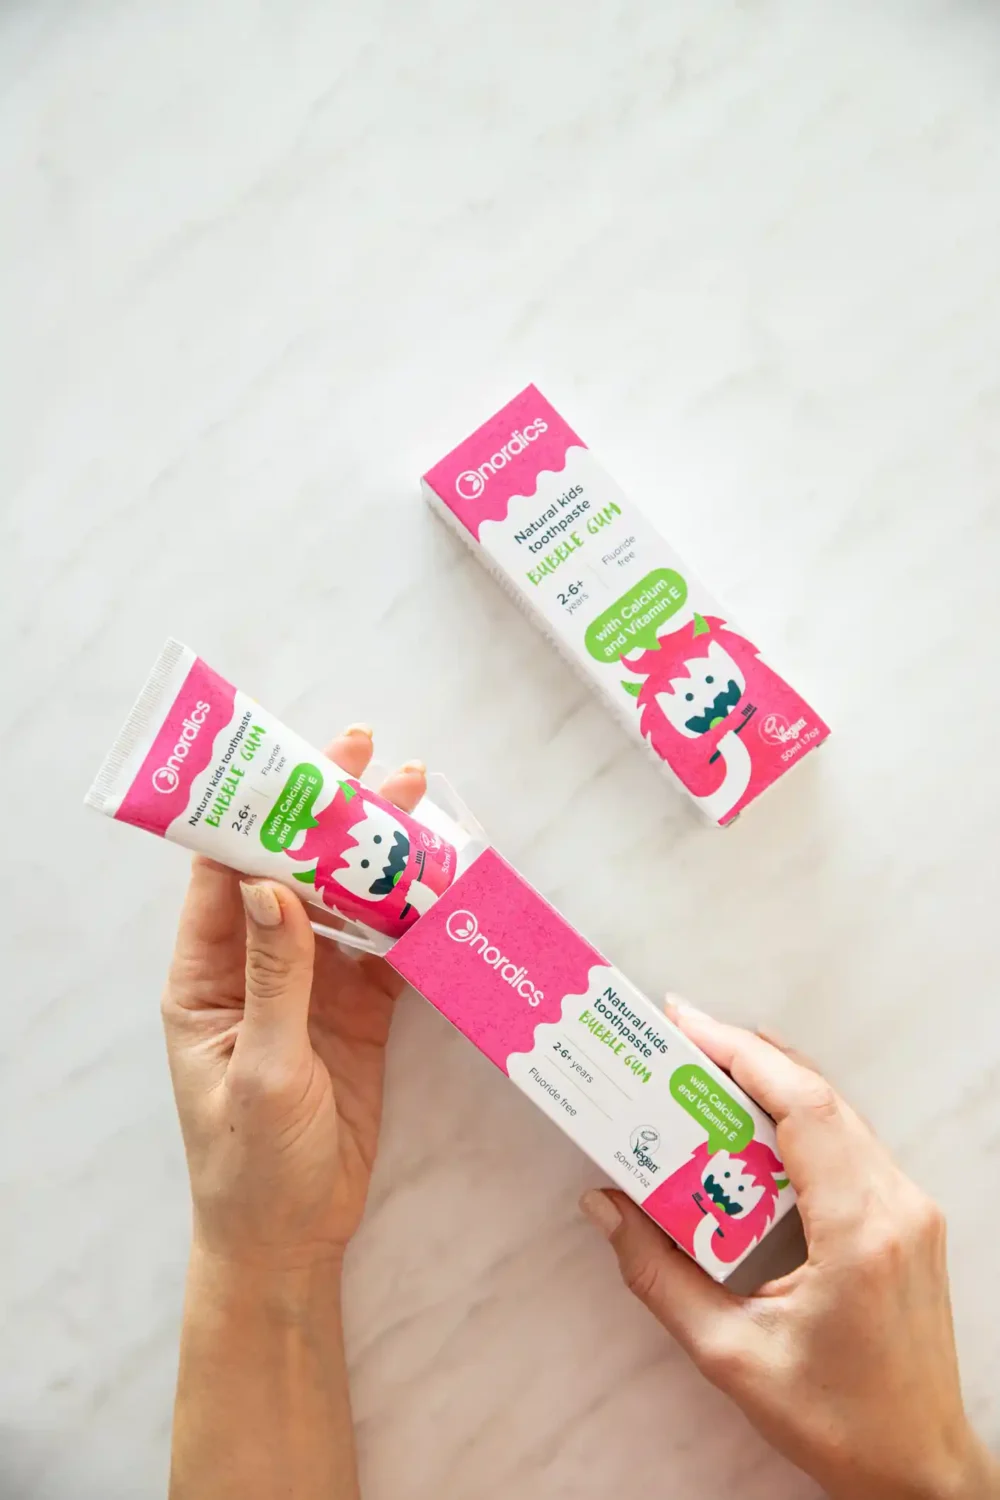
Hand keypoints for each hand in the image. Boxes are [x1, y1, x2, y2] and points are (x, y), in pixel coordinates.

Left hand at [162, 725, 423, 1271]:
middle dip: (333, 817)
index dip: (260, 814)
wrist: (293, 1240)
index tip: (300, 764)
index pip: (227, 875)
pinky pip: (386, 951)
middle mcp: (257, 969)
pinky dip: (413, 916)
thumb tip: (271, 884)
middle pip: (295, 874)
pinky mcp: (358, 1016)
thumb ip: (274, 977)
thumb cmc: (252, 1164)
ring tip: (421, 802)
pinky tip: (442, 878)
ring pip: (346, 904)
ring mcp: (312, 990)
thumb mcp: (261, 1069)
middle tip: (377, 759)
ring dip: (380, 856)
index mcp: (208, 977)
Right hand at [581, 1002, 998, 1499]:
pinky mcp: (912, 1220)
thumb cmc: (835, 1423)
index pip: (802, 1107)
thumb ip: (657, 1275)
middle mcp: (897, 1205)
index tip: (685, 1023)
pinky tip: (754, 1122)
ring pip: (839, 1113)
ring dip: (774, 1082)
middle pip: (819, 1095)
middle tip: (679, 1034)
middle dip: (746, 1053)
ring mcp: (913, 1209)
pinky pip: (852, 1143)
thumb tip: (604, 1205)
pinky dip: (800, 1118)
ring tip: (706, 1067)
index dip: (741, 1052)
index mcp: (858, 1232)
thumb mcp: (729, 1355)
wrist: (922, 1471)